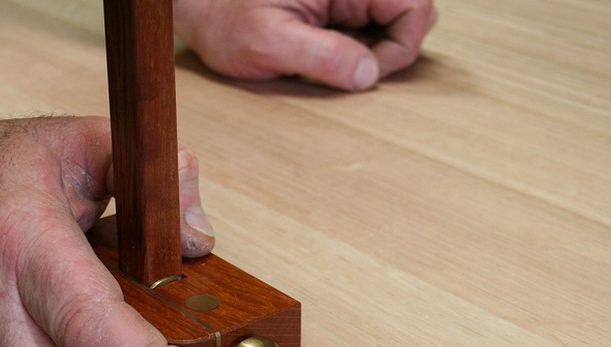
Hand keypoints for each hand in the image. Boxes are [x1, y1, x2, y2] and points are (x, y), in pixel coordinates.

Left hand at [174, 0, 436, 90]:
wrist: (197, 3)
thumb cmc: (223, 15)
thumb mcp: (267, 42)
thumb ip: (321, 56)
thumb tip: (367, 75)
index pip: (413, 7)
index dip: (402, 47)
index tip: (367, 74)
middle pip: (408, 12)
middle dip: (390, 49)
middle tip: (350, 72)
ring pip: (390, 19)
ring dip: (373, 50)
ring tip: (332, 65)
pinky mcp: (336, 3)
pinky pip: (367, 25)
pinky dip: (356, 48)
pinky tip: (326, 58)